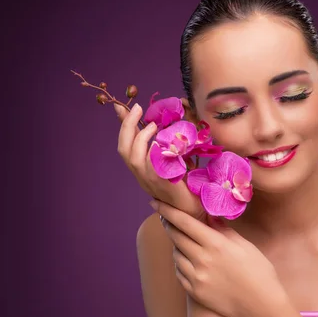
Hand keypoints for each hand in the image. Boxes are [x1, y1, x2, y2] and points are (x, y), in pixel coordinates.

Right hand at [115, 103, 204, 218]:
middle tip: (137, 108)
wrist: (195, 208)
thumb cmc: (188, 183)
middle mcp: (141, 175)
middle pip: (124, 150)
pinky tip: (158, 142)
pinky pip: (150, 166)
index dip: (123, 126)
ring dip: (141, 137)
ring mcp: (149, 181)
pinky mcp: (162, 184)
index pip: (125, 145)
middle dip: (128, 126)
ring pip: (133, 158)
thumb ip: (167, 142)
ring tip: (153, 125)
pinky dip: (151, 152)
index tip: (122, 107)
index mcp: (142, 169)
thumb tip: (166, 121)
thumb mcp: (175, 158)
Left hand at [151, 199, 289, 316]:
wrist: (261, 305)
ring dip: (176, 244)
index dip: (167, 210)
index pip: (184, 222)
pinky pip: (179, 271)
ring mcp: (196, 277)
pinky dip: (180, 262)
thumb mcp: (244, 245)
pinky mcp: (194, 291)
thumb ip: (223, 229)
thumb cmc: (258, 272)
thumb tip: (209, 214)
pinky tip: (189, 259)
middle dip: (169, 224)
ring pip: (176, 254)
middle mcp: (203, 259)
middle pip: (176, 236)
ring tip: (185, 239)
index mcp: (216, 244)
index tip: (156, 203)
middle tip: (166, 217)